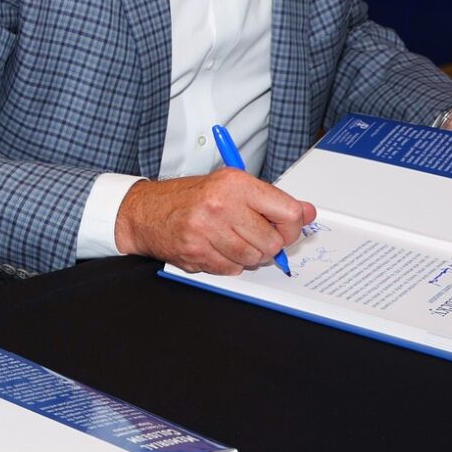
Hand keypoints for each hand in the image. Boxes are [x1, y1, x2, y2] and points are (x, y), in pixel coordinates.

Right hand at [115, 169, 314, 274]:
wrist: (145, 211)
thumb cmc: (188, 197)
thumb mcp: (231, 186)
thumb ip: (270, 199)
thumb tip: (307, 212)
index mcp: (235, 183)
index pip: (288, 212)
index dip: (292, 226)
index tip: (285, 227)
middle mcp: (220, 204)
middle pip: (273, 241)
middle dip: (269, 244)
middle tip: (254, 236)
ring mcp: (206, 230)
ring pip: (254, 257)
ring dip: (249, 255)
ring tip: (233, 241)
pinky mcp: (196, 252)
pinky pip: (232, 269)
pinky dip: (229, 263)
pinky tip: (216, 248)